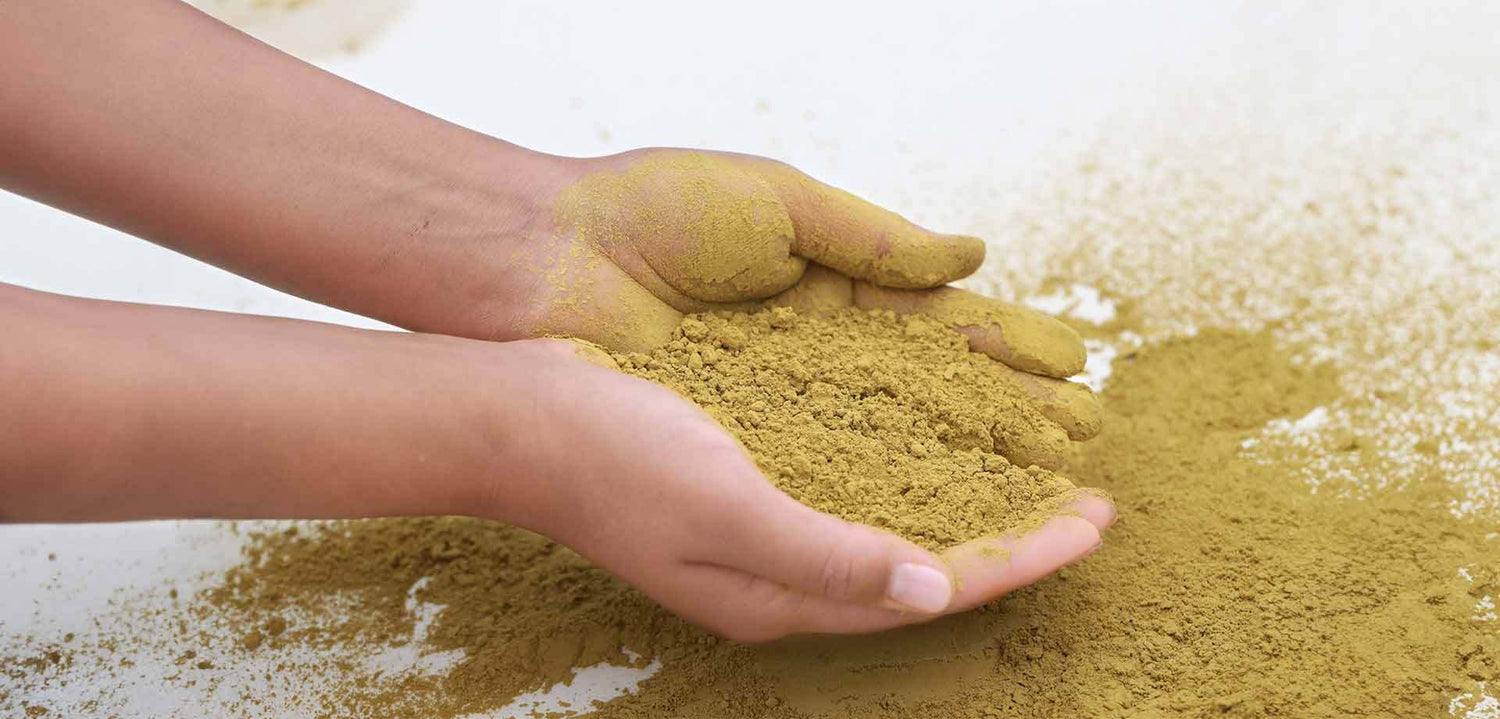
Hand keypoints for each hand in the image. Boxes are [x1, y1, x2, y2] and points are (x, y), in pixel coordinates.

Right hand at [496, 339, 1113, 641]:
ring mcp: (765, 524)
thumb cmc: (609, 456)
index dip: (1018, 557)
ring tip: (1034, 469)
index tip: (1092, 524)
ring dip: (972, 495)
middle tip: (1091, 501)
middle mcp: (782, 569)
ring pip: (898, 520)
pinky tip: (938, 434)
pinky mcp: (748, 477)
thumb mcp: (725, 506)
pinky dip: (915, 461)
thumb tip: (935, 593)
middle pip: (927, 562)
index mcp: (779, 594)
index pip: (931, 587)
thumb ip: (828, 555)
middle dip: (1013, 534)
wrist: (516, 410)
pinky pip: (856, 479)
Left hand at [503, 148, 1100, 468]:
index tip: (1073, 364)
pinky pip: (831, 480)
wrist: (546, 262)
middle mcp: (816, 360)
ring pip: (897, 446)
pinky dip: (894, 495)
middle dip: (1010, 420)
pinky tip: (950, 509)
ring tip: (1047, 485)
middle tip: (1083, 444)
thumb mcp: (781, 207)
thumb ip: (877, 240)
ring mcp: (782, 413)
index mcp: (830, 289)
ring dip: (972, 466)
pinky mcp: (743, 453)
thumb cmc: (655, 215)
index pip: (940, 325)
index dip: (1006, 348)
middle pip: (933, 397)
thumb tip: (973, 258)